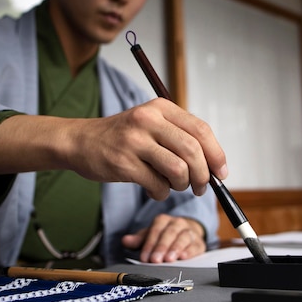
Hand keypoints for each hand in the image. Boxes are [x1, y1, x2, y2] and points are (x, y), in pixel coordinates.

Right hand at [63, 98, 226, 199]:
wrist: (80, 141)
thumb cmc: (122, 137)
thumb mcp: (151, 124)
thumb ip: (180, 137)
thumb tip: (214, 165)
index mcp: (160, 108)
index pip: (201, 130)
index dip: (216, 154)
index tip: (221, 172)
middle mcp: (148, 120)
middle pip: (193, 151)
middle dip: (203, 175)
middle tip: (201, 187)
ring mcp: (135, 141)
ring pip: (178, 170)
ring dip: (182, 186)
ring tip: (174, 186)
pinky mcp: (124, 163)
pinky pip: (158, 186)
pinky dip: (161, 193)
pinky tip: (153, 189)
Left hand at [121, 214, 206, 262]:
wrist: (186, 234)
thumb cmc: (164, 237)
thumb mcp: (149, 237)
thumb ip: (138, 240)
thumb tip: (125, 241)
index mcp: (163, 220)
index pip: (155, 231)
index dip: (149, 244)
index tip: (144, 258)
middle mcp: (177, 223)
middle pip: (169, 233)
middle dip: (161, 247)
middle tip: (155, 260)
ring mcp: (190, 232)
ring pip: (183, 237)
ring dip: (176, 248)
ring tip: (169, 260)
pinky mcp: (199, 242)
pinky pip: (196, 245)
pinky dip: (190, 251)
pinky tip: (184, 257)